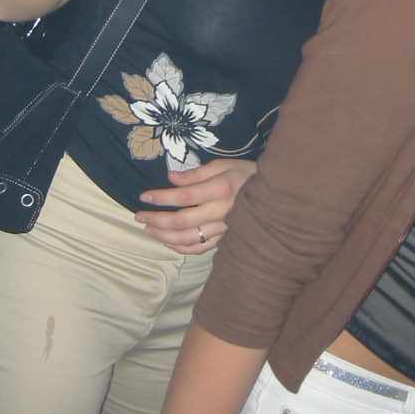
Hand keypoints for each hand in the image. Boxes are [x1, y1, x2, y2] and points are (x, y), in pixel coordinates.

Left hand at [136, 159, 256, 253]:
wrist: (275, 196)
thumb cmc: (247, 174)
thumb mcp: (224, 165)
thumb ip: (197, 174)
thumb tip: (171, 178)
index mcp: (221, 189)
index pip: (184, 196)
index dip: (161, 198)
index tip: (144, 196)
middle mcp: (222, 211)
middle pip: (182, 221)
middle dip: (156, 219)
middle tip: (138, 216)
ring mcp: (224, 229)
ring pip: (189, 238)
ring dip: (164, 236)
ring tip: (148, 229)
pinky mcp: (227, 239)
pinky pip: (201, 248)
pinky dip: (182, 248)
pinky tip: (169, 243)